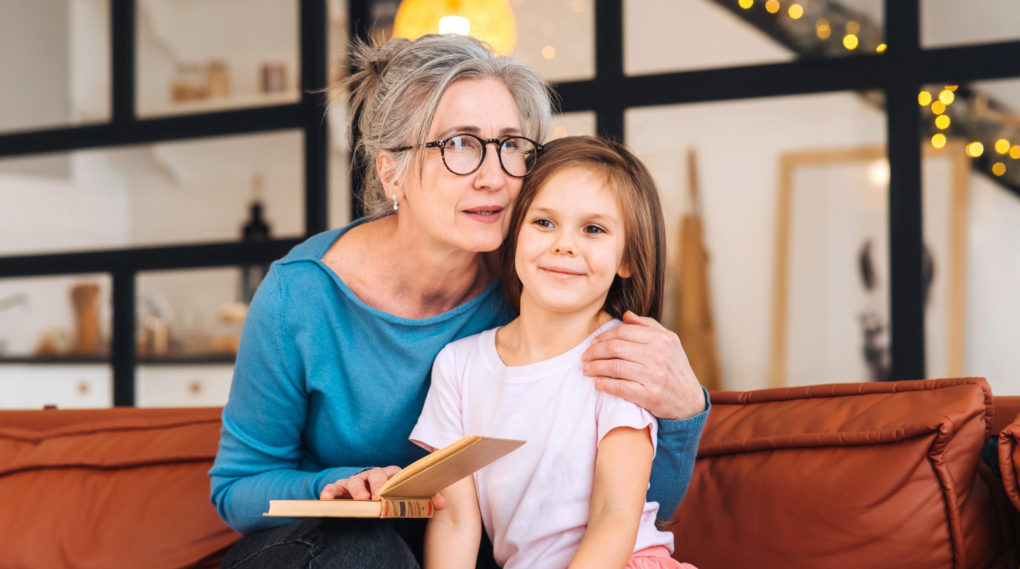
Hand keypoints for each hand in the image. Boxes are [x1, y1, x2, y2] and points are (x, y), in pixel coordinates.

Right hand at [320, 466, 447, 508]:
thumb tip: (443, 503)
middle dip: (376, 484)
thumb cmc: (392, 496)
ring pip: (354, 481)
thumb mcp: (407, 498)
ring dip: (356, 489)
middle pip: (374, 475)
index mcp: (390, 475)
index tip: (394, 490)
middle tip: (378, 497)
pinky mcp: (340, 490)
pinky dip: (329, 492)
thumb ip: (424, 500)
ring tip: (360, 500)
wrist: (372, 499)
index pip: (394, 474)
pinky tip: (326, 499)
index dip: (394, 481)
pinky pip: (333, 489)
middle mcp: (372, 476)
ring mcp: (356, 482)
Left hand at [582, 311, 704, 420]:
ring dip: (595, 368)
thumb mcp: (669, 342)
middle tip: (585, 356)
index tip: (593, 342)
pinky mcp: (650, 396)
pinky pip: (621, 387)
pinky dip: (606, 385)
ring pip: (615, 367)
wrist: (689, 400)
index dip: (603, 336)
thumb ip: (648, 326)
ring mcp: (655, 376)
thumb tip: (626, 315)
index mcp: (662, 339)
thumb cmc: (674, 367)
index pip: (623, 332)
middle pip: (616, 348)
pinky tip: (598, 383)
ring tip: (586, 369)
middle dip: (595, 351)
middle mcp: (659, 355)